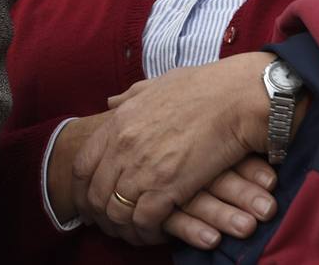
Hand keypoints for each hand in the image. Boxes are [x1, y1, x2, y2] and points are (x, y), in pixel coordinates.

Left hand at [71, 52, 273, 242]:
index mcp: (118, 122)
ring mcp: (143, 168)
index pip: (82, 165)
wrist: (236, 99)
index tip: (92, 199)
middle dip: (100, 214)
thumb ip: (129, 97)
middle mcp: (123, 147)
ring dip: (123, 227)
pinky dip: (146, 232)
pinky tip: (155, 232)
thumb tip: (111, 102)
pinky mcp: (167, 187)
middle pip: (95, 194)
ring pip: (116, 212)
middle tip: (111, 224)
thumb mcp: (156, 85)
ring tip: (132, 233)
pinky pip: (144, 221)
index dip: (83, 187)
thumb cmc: (203, 88)